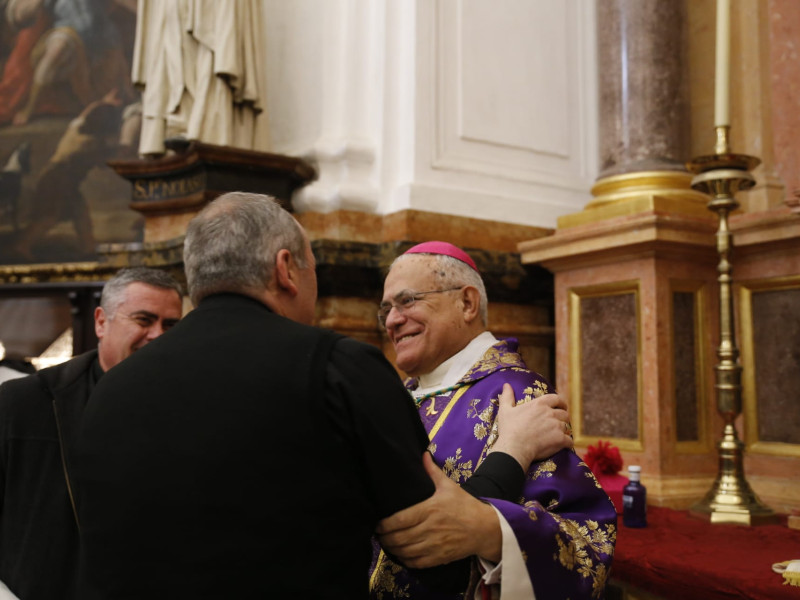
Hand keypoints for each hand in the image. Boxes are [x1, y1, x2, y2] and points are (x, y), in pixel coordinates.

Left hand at [376, 453, 501, 566]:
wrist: (485, 528)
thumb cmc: (465, 505)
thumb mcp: (449, 486)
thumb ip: (432, 471)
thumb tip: (423, 454)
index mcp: (430, 509)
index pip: (400, 520)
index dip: (384, 525)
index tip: (377, 524)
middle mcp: (430, 529)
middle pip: (399, 538)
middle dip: (385, 538)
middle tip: (379, 535)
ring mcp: (435, 545)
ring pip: (406, 552)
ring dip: (393, 549)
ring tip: (387, 544)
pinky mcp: (440, 558)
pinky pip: (417, 563)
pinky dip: (405, 560)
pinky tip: (401, 555)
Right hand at [490, 384, 572, 470]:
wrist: (514, 448)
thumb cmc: (509, 429)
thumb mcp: (505, 410)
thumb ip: (508, 396)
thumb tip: (506, 385)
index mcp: (539, 404)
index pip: (556, 398)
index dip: (561, 402)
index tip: (562, 406)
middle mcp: (550, 413)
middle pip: (564, 414)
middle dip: (563, 418)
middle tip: (559, 423)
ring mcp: (556, 426)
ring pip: (566, 427)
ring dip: (564, 431)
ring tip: (559, 435)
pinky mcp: (560, 439)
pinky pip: (569, 440)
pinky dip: (567, 443)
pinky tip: (563, 445)